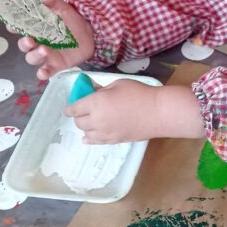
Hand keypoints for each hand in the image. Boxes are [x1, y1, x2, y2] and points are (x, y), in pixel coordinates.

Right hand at [18, 0, 94, 79]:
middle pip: (24, 46)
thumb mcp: (64, 9)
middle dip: (25, 43)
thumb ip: (54, 3)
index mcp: (36, 28)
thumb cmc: (72, 21)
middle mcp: (37, 42)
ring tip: (45, 49)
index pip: (19, 28)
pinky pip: (45, 71)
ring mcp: (45, 55)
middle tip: (31, 39)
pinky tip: (43, 72)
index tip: (12, 26)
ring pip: (32, 58)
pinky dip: (42, 73)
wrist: (90, 34)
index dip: (14, 27)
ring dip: (35, 54)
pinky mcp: (55, 65)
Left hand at [64, 81, 204, 144]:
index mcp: (95, 103)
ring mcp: (105, 133)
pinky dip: (89, 139)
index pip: (74, 108)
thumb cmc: (139, 93)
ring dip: (85, 127)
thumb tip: (93, 92)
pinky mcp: (113, 140)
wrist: (157, 112)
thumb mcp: (117, 84)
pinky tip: (87, 138)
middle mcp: (96, 120)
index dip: (69, 108)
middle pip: (79, 122)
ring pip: (85, 133)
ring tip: (89, 122)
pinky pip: (95, 142)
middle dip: (78, 116)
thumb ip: (101, 89)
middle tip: (83, 112)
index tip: (69, 108)